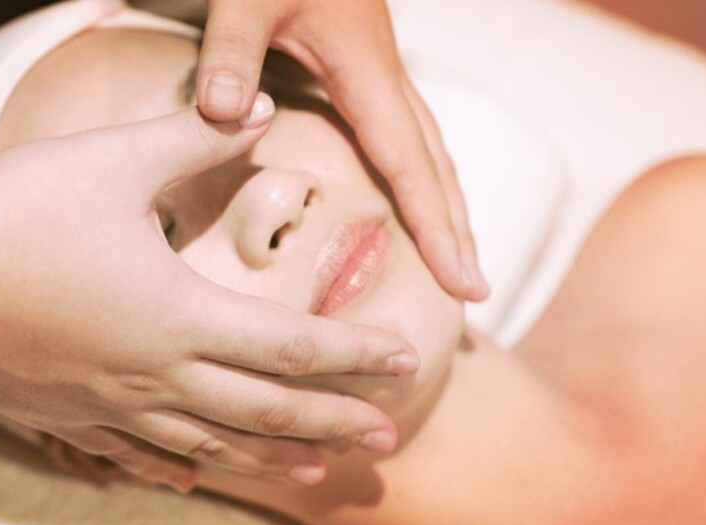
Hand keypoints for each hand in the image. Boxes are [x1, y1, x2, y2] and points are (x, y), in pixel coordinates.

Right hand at [0, 96, 417, 491]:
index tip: (405, 363)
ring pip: (214, 442)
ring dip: (272, 455)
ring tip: (317, 468)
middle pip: (266, 410)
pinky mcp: (74, 414)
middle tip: (385, 438)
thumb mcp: (113, 161)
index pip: (293, 345)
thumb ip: (196, 138)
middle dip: (333, 423)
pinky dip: (186, 465)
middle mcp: (156, 371)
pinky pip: (143, 453)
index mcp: (178, 313)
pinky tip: (203, 478)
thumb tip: (257, 109)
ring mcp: (114, 403)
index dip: (355, 354)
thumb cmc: (14, 211)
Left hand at [195, 0, 488, 300]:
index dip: (438, 231)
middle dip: (458, 231)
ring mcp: (381, 73)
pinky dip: (424, 177)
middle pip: (437, 168)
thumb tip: (228, 114)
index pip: (411, 168)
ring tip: (460, 256)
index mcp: (368, 72)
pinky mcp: (366, 68)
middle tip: (477, 293)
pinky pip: (410, 136)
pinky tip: (417, 193)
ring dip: (448, 206)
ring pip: (431, 152)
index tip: (466, 285)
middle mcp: (386, 79)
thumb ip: (234, 50)